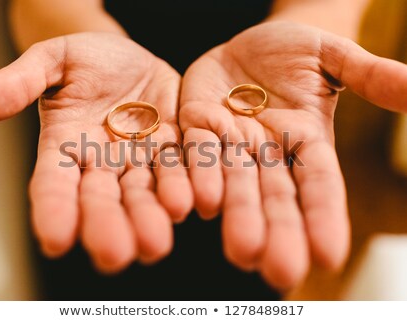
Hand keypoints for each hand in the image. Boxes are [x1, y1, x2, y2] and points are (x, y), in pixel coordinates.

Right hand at [0, 33, 193, 271]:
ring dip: (150, 217)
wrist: (129, 58)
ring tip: (155, 242)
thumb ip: (19, 82)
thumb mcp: (52, 61)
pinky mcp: (175, 148)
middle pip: (102, 200)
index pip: (54, 184)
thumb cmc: (85, 59)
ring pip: (144, 193)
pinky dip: (188, 185)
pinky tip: (195, 203)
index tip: (54, 240)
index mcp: (66, 147)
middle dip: (107, 227)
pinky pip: (182, 168)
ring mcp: (141, 159)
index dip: (54, 211)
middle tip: (114, 256)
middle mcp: (103, 163)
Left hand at [180, 21, 406, 288]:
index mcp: (306, 141)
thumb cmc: (295, 52)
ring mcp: (232, 142)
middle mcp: (269, 152)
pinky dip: (199, 177)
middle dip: (279, 232)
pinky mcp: (197, 125)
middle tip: (281, 273)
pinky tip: (201, 205)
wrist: (247, 45)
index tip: (329, 255)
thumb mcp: (333, 59)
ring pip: (235, 184)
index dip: (324, 217)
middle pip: (276, 197)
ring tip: (243, 252)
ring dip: (238, 217)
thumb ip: (369, 76)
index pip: (320, 184)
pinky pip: (196, 153)